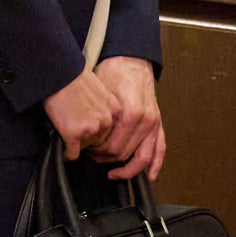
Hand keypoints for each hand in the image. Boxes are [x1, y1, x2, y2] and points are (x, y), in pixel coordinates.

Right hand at [44, 70, 120, 161]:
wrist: (58, 73)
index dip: (96, 129)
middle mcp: (106, 120)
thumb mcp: (98, 90)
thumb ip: (102, 108)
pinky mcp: (74, 135)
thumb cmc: (73, 77)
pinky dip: (65, 151)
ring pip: (85, 147)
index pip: (109, 131)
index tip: (87, 125)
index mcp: (114, 109)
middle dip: (86, 136)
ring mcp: (91, 129)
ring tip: (65, 124)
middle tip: (73, 123)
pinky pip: (71, 154)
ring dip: (75, 141)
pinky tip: (60, 137)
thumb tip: (95, 122)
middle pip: (98, 141)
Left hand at [89, 56, 165, 180]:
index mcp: (129, 113)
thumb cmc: (113, 74)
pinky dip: (156, 165)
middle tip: (93, 155)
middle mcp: (144, 120)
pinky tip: (149, 176)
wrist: (130, 60)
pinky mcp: (158, 123)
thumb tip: (74, 137)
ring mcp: (153, 123)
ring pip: (142, 158)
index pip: (111, 148)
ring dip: (126, 168)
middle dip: (106, 158)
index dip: (96, 153)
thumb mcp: (99, 94)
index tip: (86, 150)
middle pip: (123, 154)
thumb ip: (93, 118)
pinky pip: (161, 149)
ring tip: (112, 171)